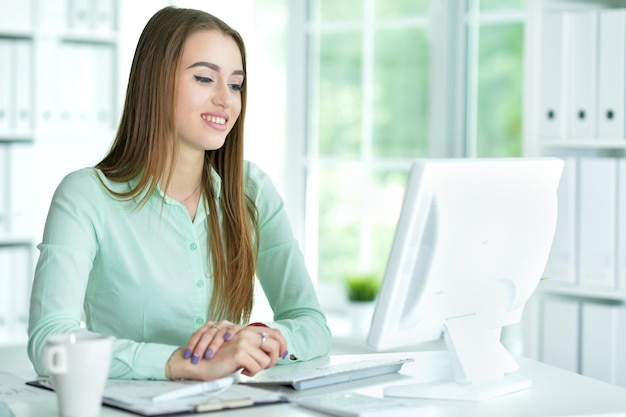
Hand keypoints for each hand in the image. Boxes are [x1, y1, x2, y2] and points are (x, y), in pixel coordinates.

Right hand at [169, 326, 287, 379]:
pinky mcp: (239, 352)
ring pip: (266, 360)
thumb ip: (253, 346)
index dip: (282, 344)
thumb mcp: (239, 348)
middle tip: (264, 366)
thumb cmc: (219, 357)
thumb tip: (272, 353)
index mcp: (247, 330)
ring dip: (259, 369)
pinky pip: (257, 367)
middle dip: (273, 359)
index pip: (274, 332)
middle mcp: (246, 333)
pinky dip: (252, 373)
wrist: (200, 363)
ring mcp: (243, 341)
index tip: (283, 354)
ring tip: (248, 369)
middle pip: (274, 344)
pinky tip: (242, 371)